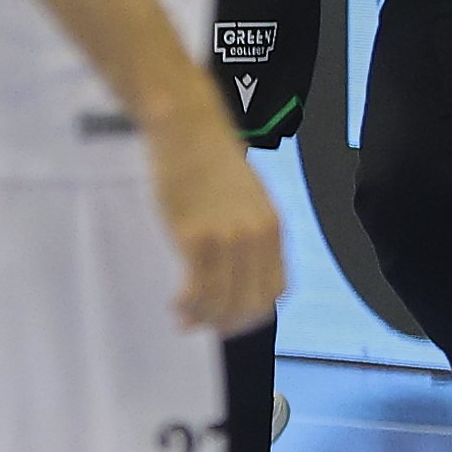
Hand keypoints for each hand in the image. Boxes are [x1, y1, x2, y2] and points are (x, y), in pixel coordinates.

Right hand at [146, 106, 285, 334]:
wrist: (186, 127)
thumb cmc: (207, 159)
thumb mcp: (245, 198)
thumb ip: (248, 232)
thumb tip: (236, 268)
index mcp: (273, 228)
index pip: (276, 292)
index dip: (253, 313)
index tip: (229, 317)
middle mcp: (257, 237)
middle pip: (250, 303)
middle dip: (226, 323)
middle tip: (201, 324)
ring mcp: (228, 237)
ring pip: (223, 301)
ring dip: (203, 318)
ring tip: (182, 317)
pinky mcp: (196, 236)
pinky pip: (198, 288)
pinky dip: (188, 305)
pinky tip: (175, 303)